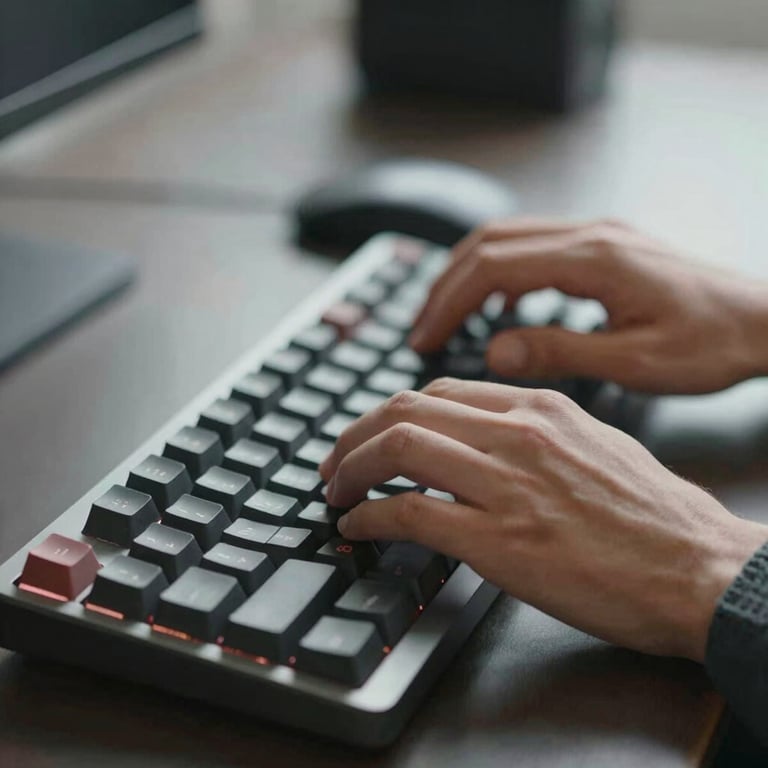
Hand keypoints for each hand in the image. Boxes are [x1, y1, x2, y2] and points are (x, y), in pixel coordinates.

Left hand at [320, 378, 767, 661]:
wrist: (700, 569)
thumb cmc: (656, 516)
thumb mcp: (594, 446)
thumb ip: (534, 434)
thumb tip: (484, 443)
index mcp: (540, 408)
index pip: (439, 393)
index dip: (392, 413)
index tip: (374, 434)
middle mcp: (517, 433)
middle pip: (404, 411)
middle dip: (355, 434)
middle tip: (335, 461)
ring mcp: (506, 484)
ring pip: (397, 449)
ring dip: (350, 469)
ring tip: (334, 490)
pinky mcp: (499, 539)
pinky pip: (409, 513)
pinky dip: (369, 516)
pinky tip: (356, 527)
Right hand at [409, 219, 767, 393]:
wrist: (765, 320)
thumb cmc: (712, 343)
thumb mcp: (635, 361)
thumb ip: (559, 352)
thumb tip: (494, 350)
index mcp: (595, 259)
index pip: (493, 267)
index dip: (448, 302)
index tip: (423, 338)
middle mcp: (591, 235)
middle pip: (489, 242)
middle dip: (445, 286)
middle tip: (421, 330)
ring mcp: (597, 235)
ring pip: (506, 239)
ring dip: (467, 277)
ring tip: (445, 320)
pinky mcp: (603, 246)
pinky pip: (533, 248)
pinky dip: (500, 275)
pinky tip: (496, 308)